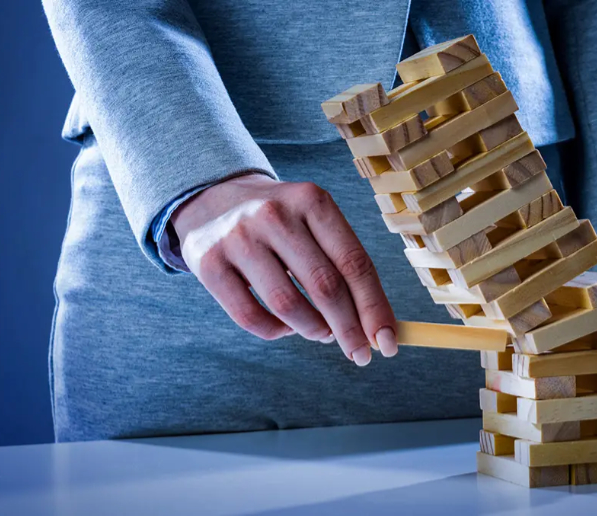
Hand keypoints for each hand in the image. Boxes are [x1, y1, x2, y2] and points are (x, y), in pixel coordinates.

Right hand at [171, 173, 398, 365]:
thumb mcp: (314, 223)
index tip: (388, 342)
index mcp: (312, 201)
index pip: (354, 263)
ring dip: (313, 330)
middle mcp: (274, 214)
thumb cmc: (281, 223)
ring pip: (288, 305)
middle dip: (349, 329)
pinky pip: (250, 317)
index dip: (375, 308)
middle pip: (325, 286)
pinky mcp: (207, 263)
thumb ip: (344, 266)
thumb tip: (377, 327)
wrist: (213, 200)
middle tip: (360, 354)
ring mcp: (237, 237)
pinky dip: (276, 332)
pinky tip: (286, 327)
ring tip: (321, 332)